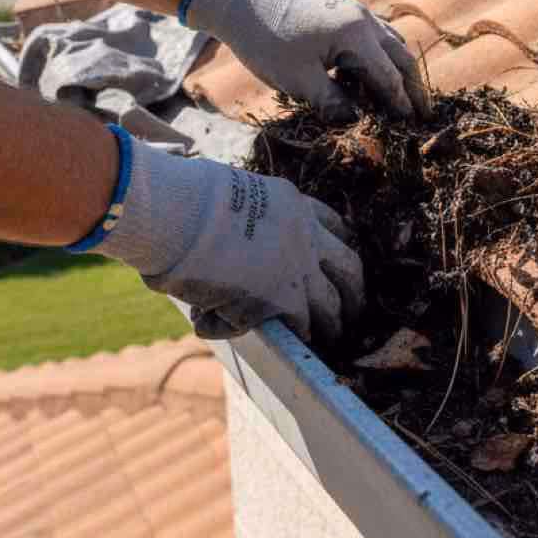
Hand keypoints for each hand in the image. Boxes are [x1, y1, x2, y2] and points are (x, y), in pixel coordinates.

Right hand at [95, 136, 362, 340]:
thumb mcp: (234, 195)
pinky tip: (295, 341)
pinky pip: (297, 325)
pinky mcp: (282, 301)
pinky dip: (293, 335)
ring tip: (333, 334)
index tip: (340, 259)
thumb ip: (246, 218)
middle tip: (354, 307)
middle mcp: (308, 237)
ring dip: (333, 323)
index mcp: (295, 205)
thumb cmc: (188, 200)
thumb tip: (230, 237)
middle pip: (349, 268)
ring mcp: (300, 270)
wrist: (182, 214)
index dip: (339, 245)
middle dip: (354, 291)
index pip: (334, 225)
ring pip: (331, 305)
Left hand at [187, 0, 429, 121]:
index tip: (411, 126)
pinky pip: (373, 36)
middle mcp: (363, 19)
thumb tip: (357, 122)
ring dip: (398, 70)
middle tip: (422, 113)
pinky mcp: (341, 11)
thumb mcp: (299, 81)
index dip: (402, 103)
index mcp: (357, 35)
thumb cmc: (267, 41)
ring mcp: (354, 11)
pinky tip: (369, 78)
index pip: (390, 76)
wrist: (240, 2)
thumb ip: (334, 103)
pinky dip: (380, 58)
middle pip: (402, 55)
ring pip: (390, 43)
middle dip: (413, 86)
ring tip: (401, 98)